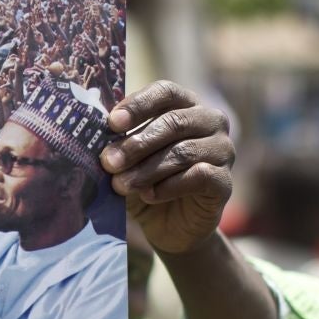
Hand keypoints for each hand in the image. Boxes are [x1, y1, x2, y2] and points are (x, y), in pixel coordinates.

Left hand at [100, 81, 232, 254]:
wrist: (168, 226)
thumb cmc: (145, 181)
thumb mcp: (127, 159)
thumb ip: (117, 142)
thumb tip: (93, 130)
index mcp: (185, 105)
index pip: (166, 92)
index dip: (139, 104)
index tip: (112, 123)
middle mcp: (210, 122)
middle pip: (174, 122)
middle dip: (136, 144)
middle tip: (108, 162)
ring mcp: (223, 150)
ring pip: (184, 152)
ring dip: (146, 170)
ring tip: (120, 185)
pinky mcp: (225, 181)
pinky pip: (198, 176)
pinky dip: (168, 186)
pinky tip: (148, 195)